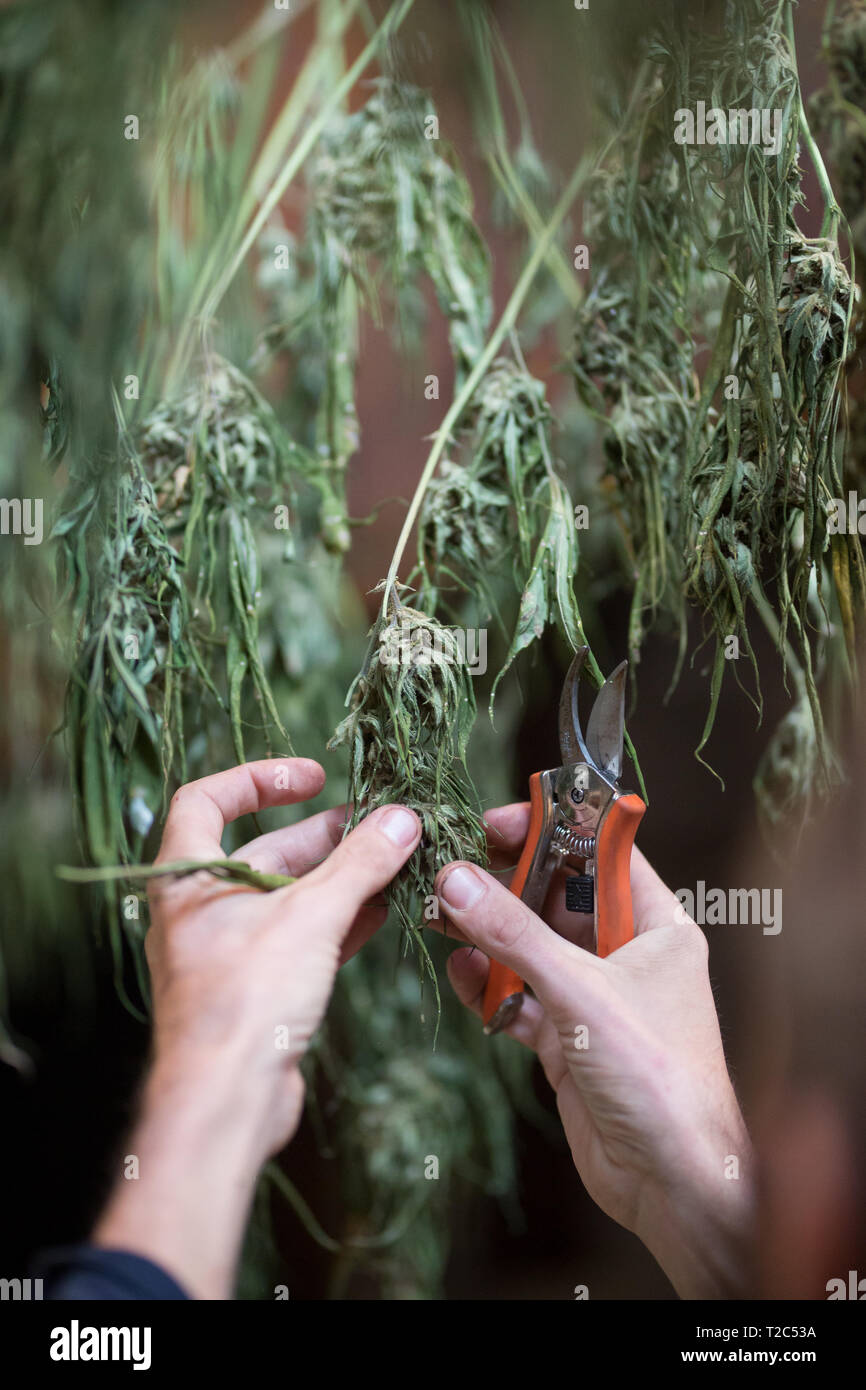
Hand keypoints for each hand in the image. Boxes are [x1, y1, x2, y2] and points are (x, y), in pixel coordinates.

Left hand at [92, 758, 419, 1296]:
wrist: (225, 1102)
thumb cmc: (247, 998)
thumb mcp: (311, 916)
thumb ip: (359, 864)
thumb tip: (402, 818)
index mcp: (187, 877)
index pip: (206, 800)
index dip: (257, 778)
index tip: (312, 775)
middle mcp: (201, 909)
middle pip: (263, 851)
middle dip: (323, 835)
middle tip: (380, 824)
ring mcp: (229, 952)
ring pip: (289, 898)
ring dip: (340, 878)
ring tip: (395, 861)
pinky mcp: (256, 990)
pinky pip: (300, 940)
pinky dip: (340, 922)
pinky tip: (385, 911)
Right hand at [433, 803, 754, 1298]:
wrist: (672, 1181)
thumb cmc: (656, 1075)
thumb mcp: (579, 990)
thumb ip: (513, 934)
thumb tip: (456, 879)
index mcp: (658, 925)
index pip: (601, 852)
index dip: (551, 829)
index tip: (494, 821)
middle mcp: (629, 955)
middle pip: (558, 898)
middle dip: (504, 884)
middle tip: (450, 867)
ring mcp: (596, 999)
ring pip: (532, 949)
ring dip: (488, 935)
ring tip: (439, 916)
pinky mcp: (568, 1041)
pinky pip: (520, 999)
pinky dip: (489, 987)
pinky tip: (460, 974)